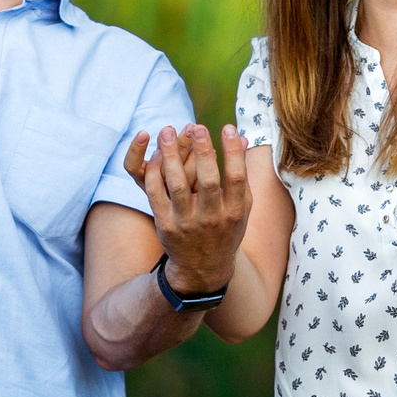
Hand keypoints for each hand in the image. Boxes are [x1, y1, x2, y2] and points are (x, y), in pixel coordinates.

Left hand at [123, 125, 250, 293]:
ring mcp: (187, 222)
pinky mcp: (165, 225)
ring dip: (171, 155)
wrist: (202, 270)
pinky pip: (156, 194)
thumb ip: (240, 173)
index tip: (229, 127)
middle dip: (203, 151)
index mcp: (234, 211)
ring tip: (167, 131)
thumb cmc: (224, 230)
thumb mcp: (240, 207)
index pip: (236, 177)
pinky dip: (155, 173)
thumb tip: (241, 137)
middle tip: (197, 127)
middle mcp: (212, 217)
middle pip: (208, 180)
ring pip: (177, 184)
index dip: (233, 151)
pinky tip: (156, 155)